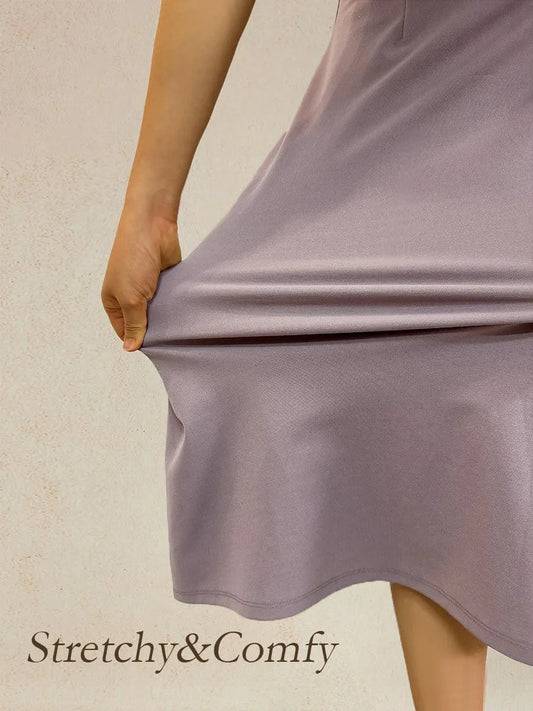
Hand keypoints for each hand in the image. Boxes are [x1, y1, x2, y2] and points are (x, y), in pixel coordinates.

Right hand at [101, 207, 181, 350]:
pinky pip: (171, 300)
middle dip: (156, 330)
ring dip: (168, 318)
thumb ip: (133, 323)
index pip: (125, 331)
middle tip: (172, 341)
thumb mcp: (130, 298)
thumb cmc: (133, 258)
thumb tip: (130, 349)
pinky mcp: (165, 282)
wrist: (153, 225)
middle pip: (143, 323)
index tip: (157, 349)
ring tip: (181, 328)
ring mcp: (148, 289)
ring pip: (159, 313)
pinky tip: (187, 313)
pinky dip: (177, 305)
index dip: (139, 341)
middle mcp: (129, 297)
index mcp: (114, 302)